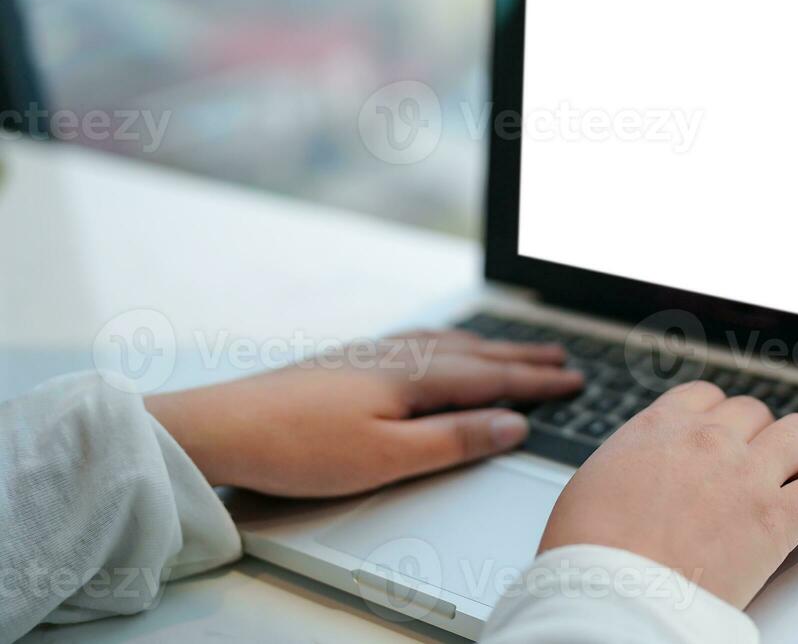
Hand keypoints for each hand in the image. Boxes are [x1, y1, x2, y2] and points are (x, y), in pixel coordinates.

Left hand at [144, 329, 583, 496]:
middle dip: (523, 356)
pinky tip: (441, 346)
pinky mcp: (348, 359)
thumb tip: (514, 423)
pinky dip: (450, 340)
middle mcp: (400, 355)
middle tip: (563, 357)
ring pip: (449, 343)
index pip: (495, 377)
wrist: (220, 425)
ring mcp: (372, 352)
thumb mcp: (387, 458)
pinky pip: (421, 340)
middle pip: (477, 352)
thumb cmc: (299, 447)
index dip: (539, 381)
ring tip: (515, 349)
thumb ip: (455, 439)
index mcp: (416, 377)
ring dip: (490, 346)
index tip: (576, 380)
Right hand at [538, 380, 797, 607]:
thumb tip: (636, 469)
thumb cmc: (589, 551)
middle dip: (758, 433)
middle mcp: (709, 441)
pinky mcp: (777, 520)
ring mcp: (748, 476)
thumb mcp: (593, 482)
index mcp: (661, 427)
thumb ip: (630, 461)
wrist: (612, 594)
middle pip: (754, 412)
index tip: (722, 430)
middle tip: (758, 457)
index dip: (718, 415)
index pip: (706, 396)